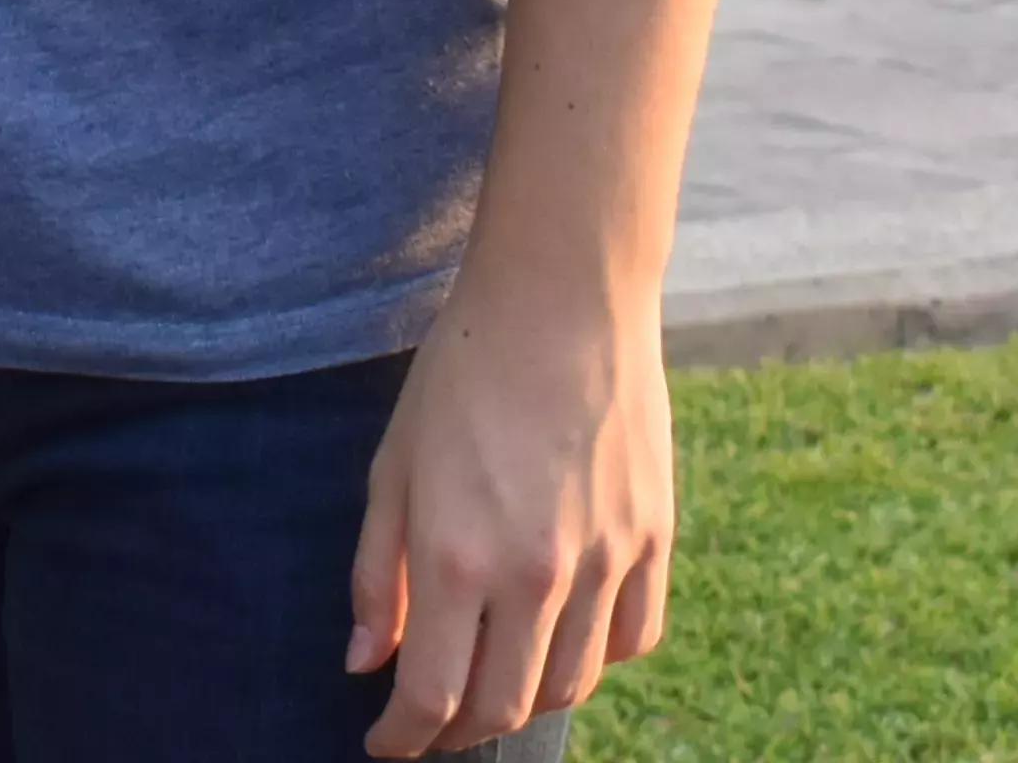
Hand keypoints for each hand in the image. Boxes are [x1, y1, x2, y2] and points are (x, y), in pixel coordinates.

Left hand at [348, 281, 674, 754]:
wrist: (562, 299)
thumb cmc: (461, 373)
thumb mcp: (393, 466)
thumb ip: (375, 572)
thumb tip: (365, 662)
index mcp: (456, 558)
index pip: (431, 696)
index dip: (402, 739)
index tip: (383, 746)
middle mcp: (536, 574)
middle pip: (502, 707)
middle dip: (457, 730)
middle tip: (430, 720)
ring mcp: (605, 561)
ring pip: (570, 685)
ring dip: (524, 700)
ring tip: (491, 682)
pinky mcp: (653, 540)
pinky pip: (631, 639)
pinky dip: (595, 660)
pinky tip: (562, 641)